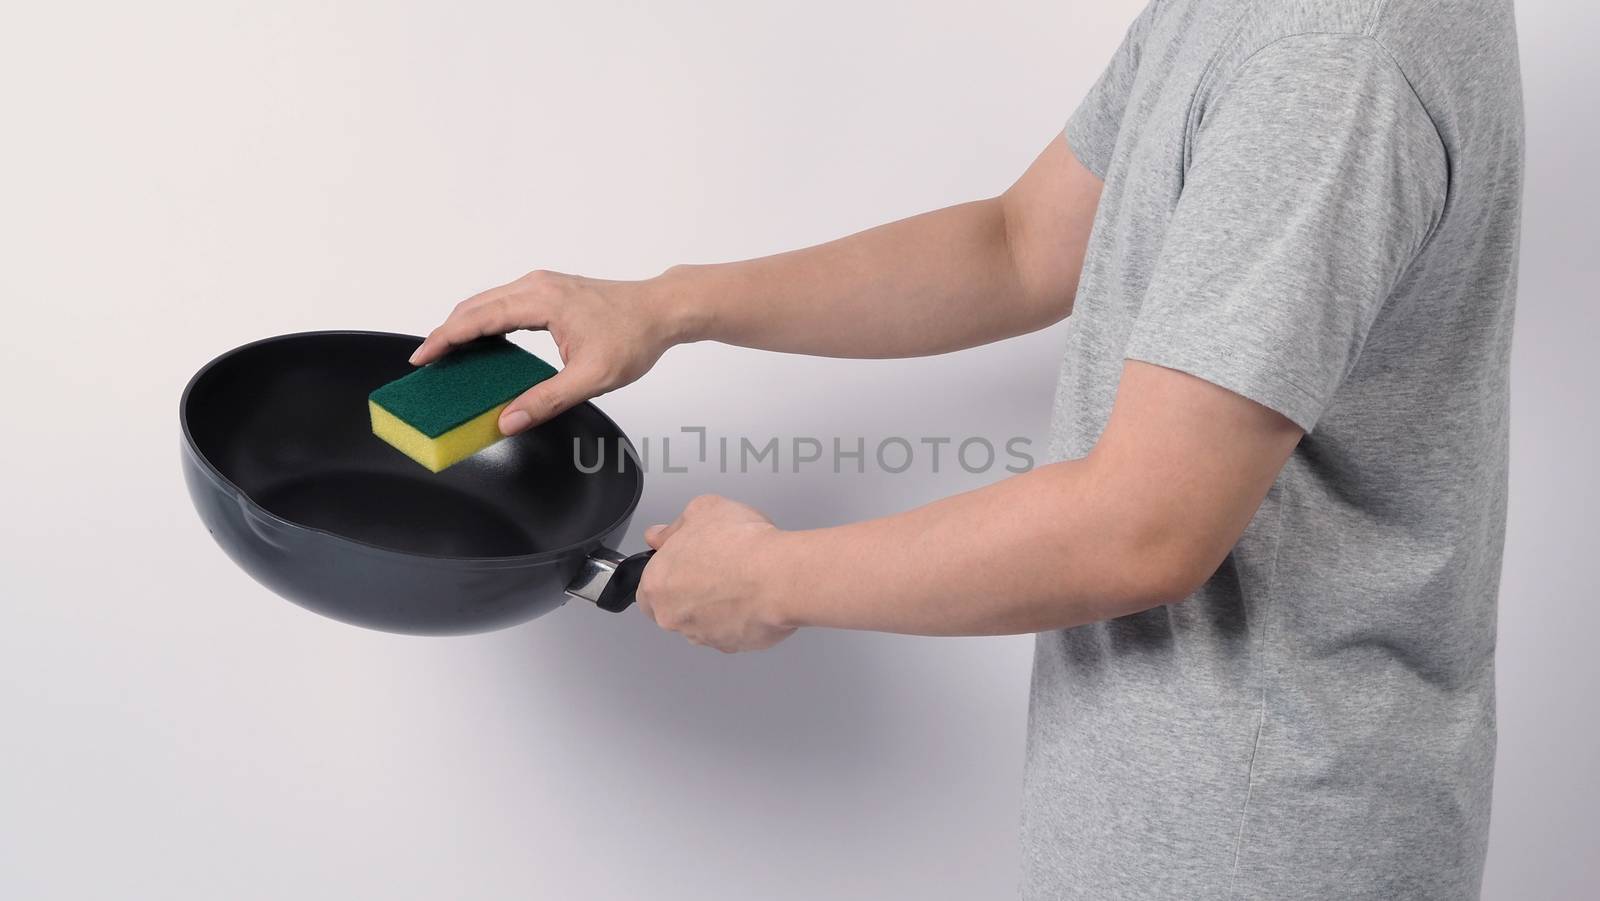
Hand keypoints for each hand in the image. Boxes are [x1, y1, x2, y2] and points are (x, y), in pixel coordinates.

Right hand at [410, 269, 691, 433]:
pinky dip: (485, 322)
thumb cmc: (634, 336)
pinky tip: (482, 344)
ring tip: (447, 356)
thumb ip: (547, 400)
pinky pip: (504, 303)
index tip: (422, 358)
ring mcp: (542, 285)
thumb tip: (509, 420)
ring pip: (487, 303)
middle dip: (447, 333)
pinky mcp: (548, 291)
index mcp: (541, 300)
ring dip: (464, 326)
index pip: (478, 318)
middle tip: (426, 364)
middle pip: (475, 306)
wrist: (662, 310)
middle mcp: (536, 286)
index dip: (445, 339)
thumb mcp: (591, 377)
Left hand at [639, 495, 796, 652]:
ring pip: (703, 622)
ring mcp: (704, 636)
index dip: (667, 573)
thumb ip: (675, 527)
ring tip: (739, 579)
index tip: (683, 562)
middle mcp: (674, 617)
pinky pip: (731, 632)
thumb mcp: (703, 510)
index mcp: (657, 585)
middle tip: (715, 568)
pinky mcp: (733, 646)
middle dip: (691, 592)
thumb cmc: (743, 546)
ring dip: (715, 606)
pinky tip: (753, 596)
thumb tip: (663, 535)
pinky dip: (740, 617)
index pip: (647, 588)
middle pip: (673, 608)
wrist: (779, 576)